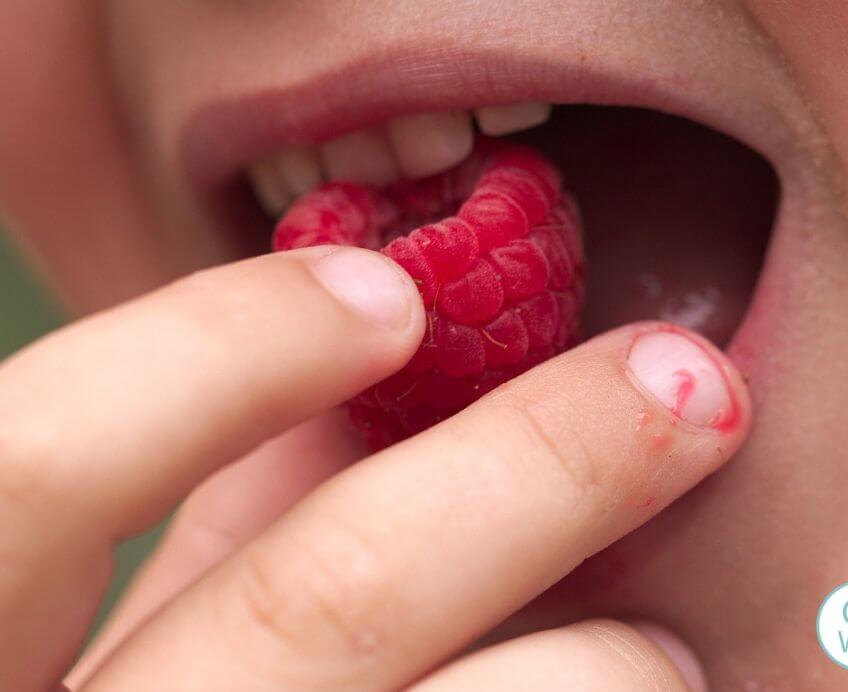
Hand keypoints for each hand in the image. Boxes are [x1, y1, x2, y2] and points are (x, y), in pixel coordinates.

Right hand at [0, 245, 748, 690]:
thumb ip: (218, 533)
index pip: (33, 465)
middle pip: (317, 609)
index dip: (215, 349)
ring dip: (603, 671)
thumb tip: (345, 386)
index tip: (391, 292)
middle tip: (685, 387)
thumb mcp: (137, 651)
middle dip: (533, 469)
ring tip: (666, 653)